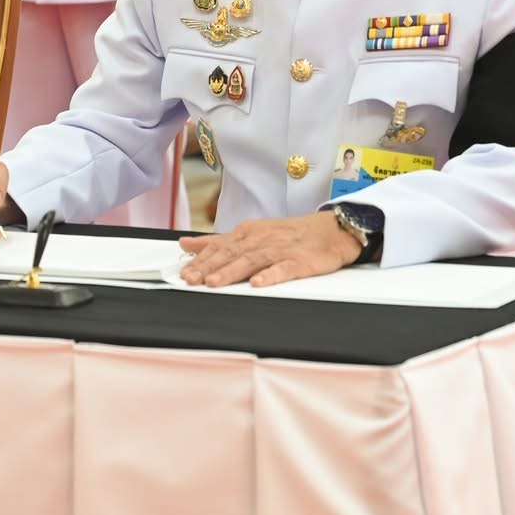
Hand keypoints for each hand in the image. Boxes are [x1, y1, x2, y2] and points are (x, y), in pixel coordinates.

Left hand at [176, 212, 361, 288]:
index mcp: (248, 233)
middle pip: (231, 253)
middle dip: (209, 267)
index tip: (183, 273)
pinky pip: (284, 268)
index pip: (219, 247)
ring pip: (252, 260)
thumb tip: (185, 244)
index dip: (200, 260)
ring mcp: (280, 250)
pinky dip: (271, 275)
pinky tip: (258, 283)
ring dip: (232, 271)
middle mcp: (261, 240)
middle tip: (190, 279)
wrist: (331, 230)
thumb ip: (217, 241)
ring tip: (214, 283)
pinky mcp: (300, 261)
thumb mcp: (250, 233)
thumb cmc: (290, 234)